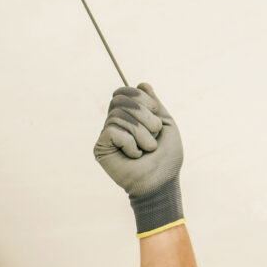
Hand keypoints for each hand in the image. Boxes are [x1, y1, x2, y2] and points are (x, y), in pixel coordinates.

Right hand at [93, 82, 183, 233]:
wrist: (161, 183)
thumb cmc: (166, 158)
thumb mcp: (166, 124)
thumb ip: (155, 103)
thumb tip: (141, 83)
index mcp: (130, 117)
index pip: (124, 92)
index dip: (139, 96)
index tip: (156, 110)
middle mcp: (116, 124)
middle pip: (119, 99)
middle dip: (142, 112)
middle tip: (154, 132)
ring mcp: (107, 136)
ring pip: (117, 115)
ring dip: (140, 131)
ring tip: (148, 148)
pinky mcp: (101, 148)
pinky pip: (112, 130)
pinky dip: (129, 142)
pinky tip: (135, 155)